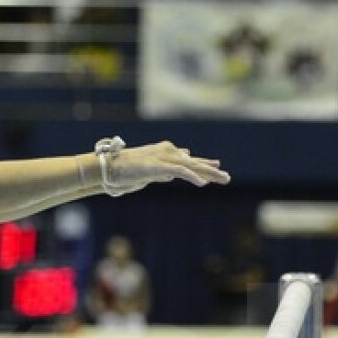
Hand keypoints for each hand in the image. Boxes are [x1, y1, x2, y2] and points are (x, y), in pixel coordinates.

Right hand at [105, 140, 230, 193]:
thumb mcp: (148, 173)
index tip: (217, 166)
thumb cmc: (124, 171)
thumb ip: (162, 172)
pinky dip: (192, 176)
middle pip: (193, 163)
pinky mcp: (158, 166)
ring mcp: (163, 158)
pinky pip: (179, 171)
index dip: (203, 164)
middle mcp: (167, 153)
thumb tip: (171, 175)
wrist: (110, 167)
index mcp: (165, 155)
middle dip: (210, 170)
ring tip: (223, 179)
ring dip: (208, 173)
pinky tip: (202, 184)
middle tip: (227, 178)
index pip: (188, 161)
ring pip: (191, 166)